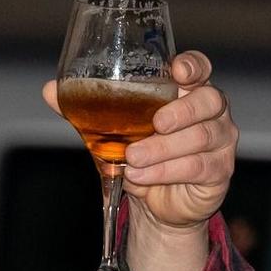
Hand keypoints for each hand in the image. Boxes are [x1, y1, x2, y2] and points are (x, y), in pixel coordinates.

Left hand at [40, 51, 235, 270]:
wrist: (155, 204)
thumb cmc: (139, 156)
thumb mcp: (110, 131)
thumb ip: (86, 110)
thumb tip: (50, 90)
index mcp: (187, 91)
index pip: (200, 68)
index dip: (193, 66)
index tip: (178, 72)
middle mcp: (211, 111)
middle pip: (209, 100)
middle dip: (182, 111)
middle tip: (156, 124)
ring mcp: (220, 140)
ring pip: (200, 137)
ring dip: (163, 149)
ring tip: (133, 160)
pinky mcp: (219, 170)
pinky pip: (198, 167)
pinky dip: (167, 172)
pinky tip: (143, 176)